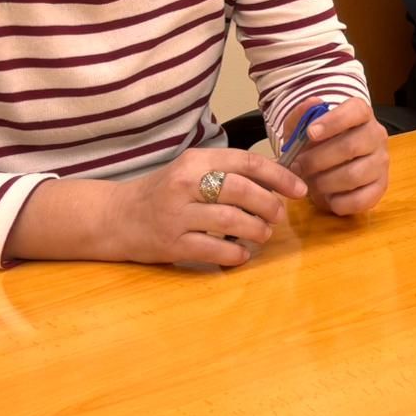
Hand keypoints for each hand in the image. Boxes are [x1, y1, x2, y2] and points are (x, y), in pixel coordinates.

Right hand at [106, 147, 306, 267]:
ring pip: (231, 220)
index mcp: (195, 161)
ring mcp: (177, 215)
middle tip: (278, 215)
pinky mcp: (171, 244)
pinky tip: (242, 253)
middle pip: (242, 190)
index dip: (279, 176)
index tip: (299, 189)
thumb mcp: (192, 171)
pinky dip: (235, 253)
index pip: (247, 162)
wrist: (115, 216)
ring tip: (263, 234)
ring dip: (257, 230)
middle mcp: (186, 184)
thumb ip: (228, 171)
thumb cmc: (163, 192)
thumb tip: (276, 180)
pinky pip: (214, 249)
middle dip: (270, 205)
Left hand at [286, 98, 390, 216]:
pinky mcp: (381, 187)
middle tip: (298, 167)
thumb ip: (301, 115)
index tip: (310, 133)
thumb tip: (313, 103)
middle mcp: (377, 135)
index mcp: (361, 114)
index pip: (356, 111)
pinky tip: (328, 198)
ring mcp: (381, 162)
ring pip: (354, 175)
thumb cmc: (315, 144)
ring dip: (325, 182)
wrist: (326, 168)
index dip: (334, 121)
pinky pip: (361, 199)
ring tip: (310, 184)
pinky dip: (339, 202)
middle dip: (318, 160)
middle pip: (351, 146)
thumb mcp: (301, 129)